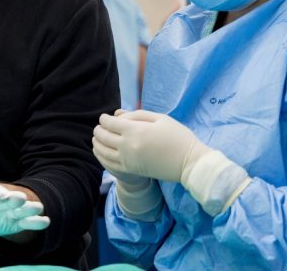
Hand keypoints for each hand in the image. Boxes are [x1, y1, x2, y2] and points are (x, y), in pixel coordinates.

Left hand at [0, 179, 49, 236]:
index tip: (2, 195)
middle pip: (8, 198)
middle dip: (14, 198)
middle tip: (21, 198)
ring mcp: (8, 210)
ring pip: (20, 209)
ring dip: (28, 208)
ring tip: (39, 208)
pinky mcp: (14, 222)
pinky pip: (26, 222)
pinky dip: (35, 222)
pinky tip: (45, 221)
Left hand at [92, 110, 208, 182]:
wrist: (189, 163)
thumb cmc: (177, 136)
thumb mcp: (159, 118)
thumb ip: (136, 114)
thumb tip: (117, 114)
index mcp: (135, 131)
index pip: (110, 123)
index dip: (104, 119)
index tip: (104, 117)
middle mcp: (128, 146)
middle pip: (103, 137)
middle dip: (98, 130)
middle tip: (99, 127)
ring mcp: (128, 160)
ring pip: (103, 152)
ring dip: (97, 144)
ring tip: (96, 139)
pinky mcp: (131, 171)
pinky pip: (109, 164)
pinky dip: (101, 157)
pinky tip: (101, 153)